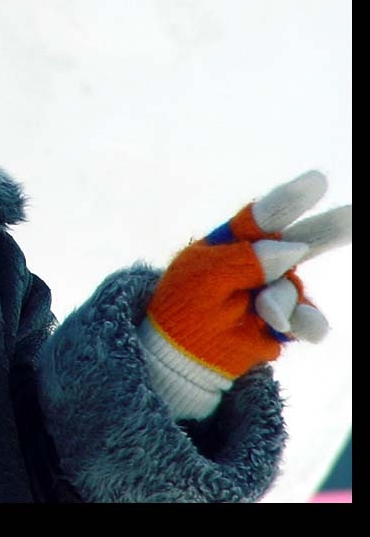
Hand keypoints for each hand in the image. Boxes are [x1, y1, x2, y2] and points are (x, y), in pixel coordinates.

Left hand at [139, 170, 351, 419]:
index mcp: (233, 241)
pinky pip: (310, 321)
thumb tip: (292, 249)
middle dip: (327, 229)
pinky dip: (306, 324)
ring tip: (259, 313)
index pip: (262, 218)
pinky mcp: (289, 321)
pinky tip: (293, 327)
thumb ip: (243, 261)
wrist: (185, 354)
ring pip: (294, 289)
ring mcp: (278, 290)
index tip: (318, 181)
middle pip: (301, 241)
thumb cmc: (185, 307)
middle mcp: (262, 261)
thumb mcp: (201, 279)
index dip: (289, 201)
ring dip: (278, 303)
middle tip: (352, 215)